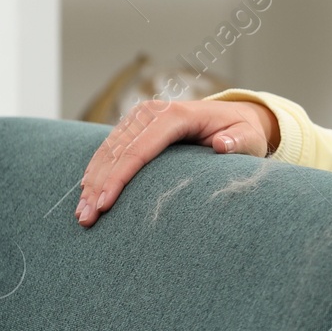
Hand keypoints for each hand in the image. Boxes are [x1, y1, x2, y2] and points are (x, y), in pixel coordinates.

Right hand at [74, 97, 279, 227]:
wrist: (235, 117)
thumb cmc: (242, 132)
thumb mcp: (249, 138)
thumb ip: (239, 142)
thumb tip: (222, 146)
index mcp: (175, 115)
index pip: (139, 149)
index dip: (119, 177)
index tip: (105, 203)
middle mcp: (152, 112)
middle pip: (117, 152)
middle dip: (98, 186)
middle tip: (86, 218)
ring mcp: (139, 118)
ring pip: (106, 151)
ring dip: (91, 182)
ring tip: (81, 214)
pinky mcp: (133, 126)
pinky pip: (108, 149)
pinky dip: (95, 171)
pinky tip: (86, 194)